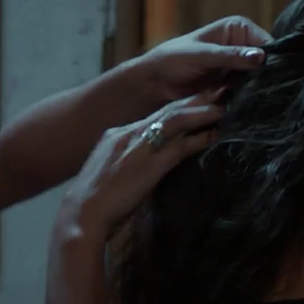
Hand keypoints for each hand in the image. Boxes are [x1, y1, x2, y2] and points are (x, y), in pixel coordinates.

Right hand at [58, 89, 224, 240]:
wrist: (80, 216)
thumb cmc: (91, 204)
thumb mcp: (107, 175)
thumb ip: (125, 165)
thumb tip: (140, 169)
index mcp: (115, 136)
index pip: (151, 117)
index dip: (176, 107)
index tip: (194, 101)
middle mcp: (127, 135)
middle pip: (166, 111)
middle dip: (193, 99)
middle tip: (218, 88)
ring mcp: (139, 148)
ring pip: (175, 121)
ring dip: (200, 110)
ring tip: (222, 102)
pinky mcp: (149, 166)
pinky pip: (180, 146)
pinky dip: (199, 138)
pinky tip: (214, 133)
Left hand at [124, 16, 271, 106]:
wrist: (155, 83)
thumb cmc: (173, 60)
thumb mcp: (202, 56)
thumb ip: (230, 56)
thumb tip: (261, 56)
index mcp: (238, 28)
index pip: (266, 43)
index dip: (273, 59)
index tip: (279, 77)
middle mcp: (243, 44)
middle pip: (265, 62)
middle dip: (268, 76)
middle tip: (274, 94)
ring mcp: (239, 66)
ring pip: (259, 78)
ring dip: (260, 90)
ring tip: (265, 103)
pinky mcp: (233, 84)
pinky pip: (248, 91)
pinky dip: (250, 99)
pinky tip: (255, 108)